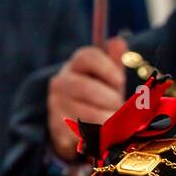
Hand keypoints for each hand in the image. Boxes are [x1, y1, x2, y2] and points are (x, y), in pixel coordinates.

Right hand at [46, 36, 128, 161]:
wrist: (80, 127)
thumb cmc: (101, 97)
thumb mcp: (110, 79)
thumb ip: (115, 62)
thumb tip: (118, 42)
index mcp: (77, 65)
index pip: (87, 56)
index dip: (106, 67)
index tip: (120, 80)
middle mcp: (61, 82)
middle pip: (84, 86)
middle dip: (107, 98)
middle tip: (119, 107)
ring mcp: (56, 105)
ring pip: (82, 112)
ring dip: (105, 119)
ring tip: (116, 122)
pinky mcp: (57, 128)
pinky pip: (80, 131)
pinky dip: (96, 134)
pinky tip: (104, 134)